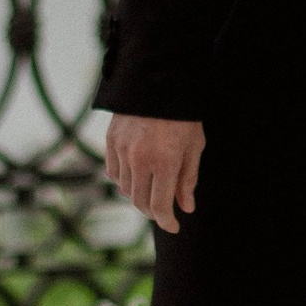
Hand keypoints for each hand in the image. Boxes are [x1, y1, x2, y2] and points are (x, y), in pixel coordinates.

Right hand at [104, 113, 204, 232]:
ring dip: (138, 197)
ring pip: (125, 189)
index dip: (167, 221)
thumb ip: (188, 179)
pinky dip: (123, 181)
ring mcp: (122, 150)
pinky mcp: (111, 140)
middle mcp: (139, 159)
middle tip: (164, 211)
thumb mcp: (194, 146)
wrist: (158, 80)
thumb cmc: (183, 114)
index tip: (174, 226)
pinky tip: (135, 178)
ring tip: (152, 192)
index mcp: (164, 162)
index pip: (159, 206)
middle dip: (153, 212)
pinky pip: (113, 172)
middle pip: (140, 201)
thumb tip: (186, 207)